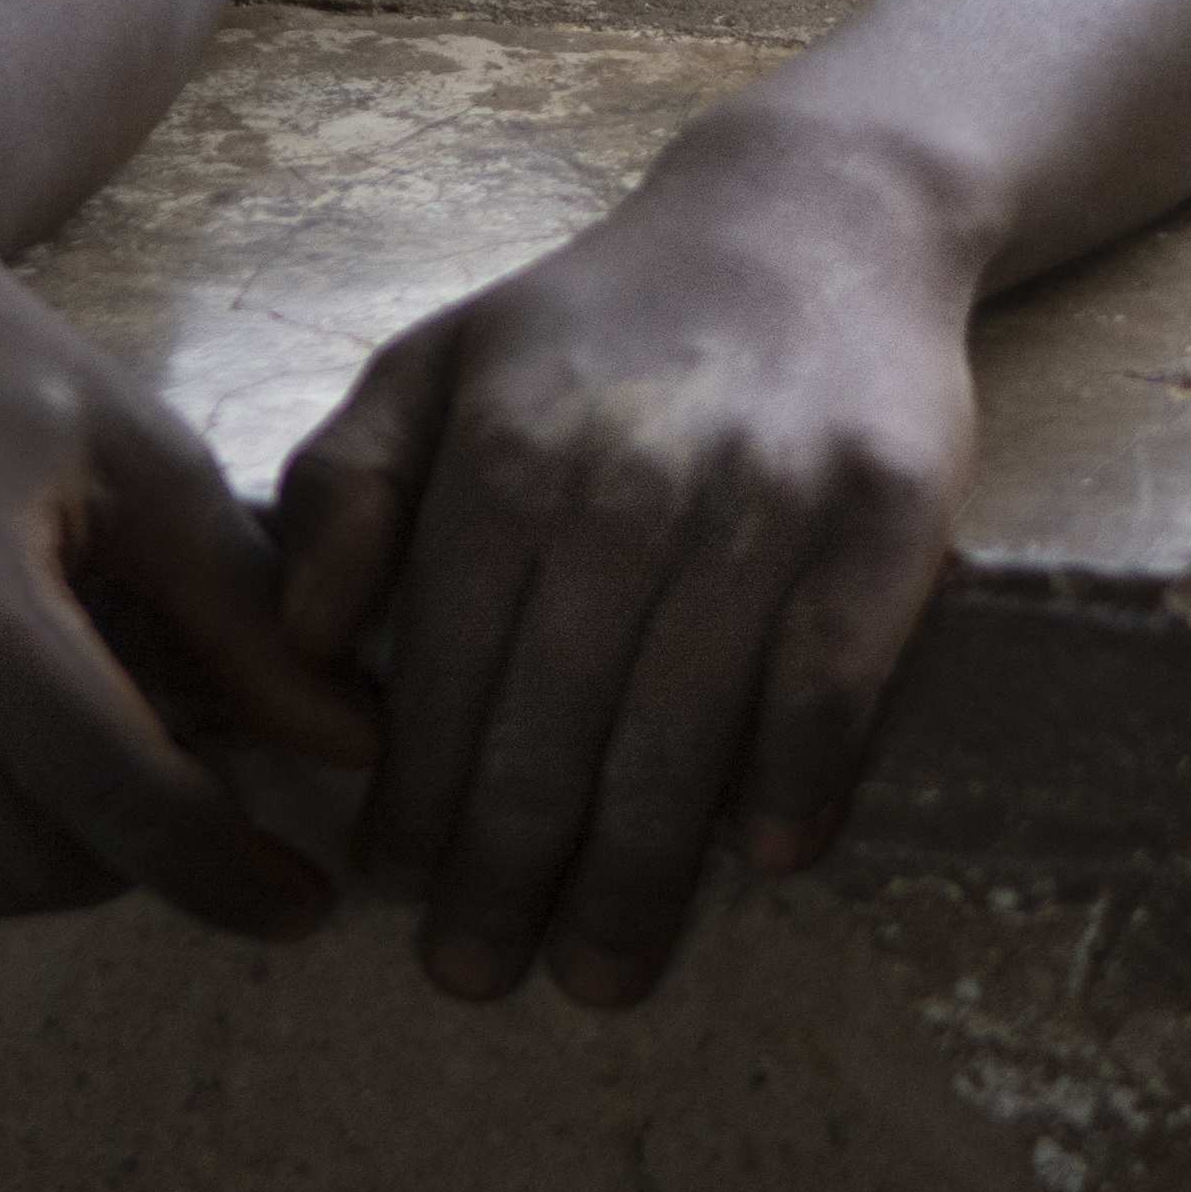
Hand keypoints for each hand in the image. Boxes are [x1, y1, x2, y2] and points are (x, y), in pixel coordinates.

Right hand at [0, 156, 375, 948]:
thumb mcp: (139, 462)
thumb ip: (248, 616)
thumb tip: (360, 740)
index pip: (122, 807)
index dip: (228, 873)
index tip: (303, 903)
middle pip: (22, 874)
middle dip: (119, 858)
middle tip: (158, 786)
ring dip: (13, 875)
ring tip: (56, 778)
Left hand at [271, 113, 979, 1007]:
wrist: (817, 215)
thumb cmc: (602, 321)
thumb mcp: (436, 363)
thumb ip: (343, 487)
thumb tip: (303, 641)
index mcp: (505, 455)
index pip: (442, 679)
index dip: (412, 807)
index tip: (389, 899)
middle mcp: (629, 482)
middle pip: (554, 733)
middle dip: (506, 879)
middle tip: (476, 977)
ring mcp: (767, 498)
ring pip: (684, 731)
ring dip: (638, 876)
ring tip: (602, 976)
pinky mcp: (887, 510)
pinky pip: (833, 676)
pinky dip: (798, 774)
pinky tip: (763, 853)